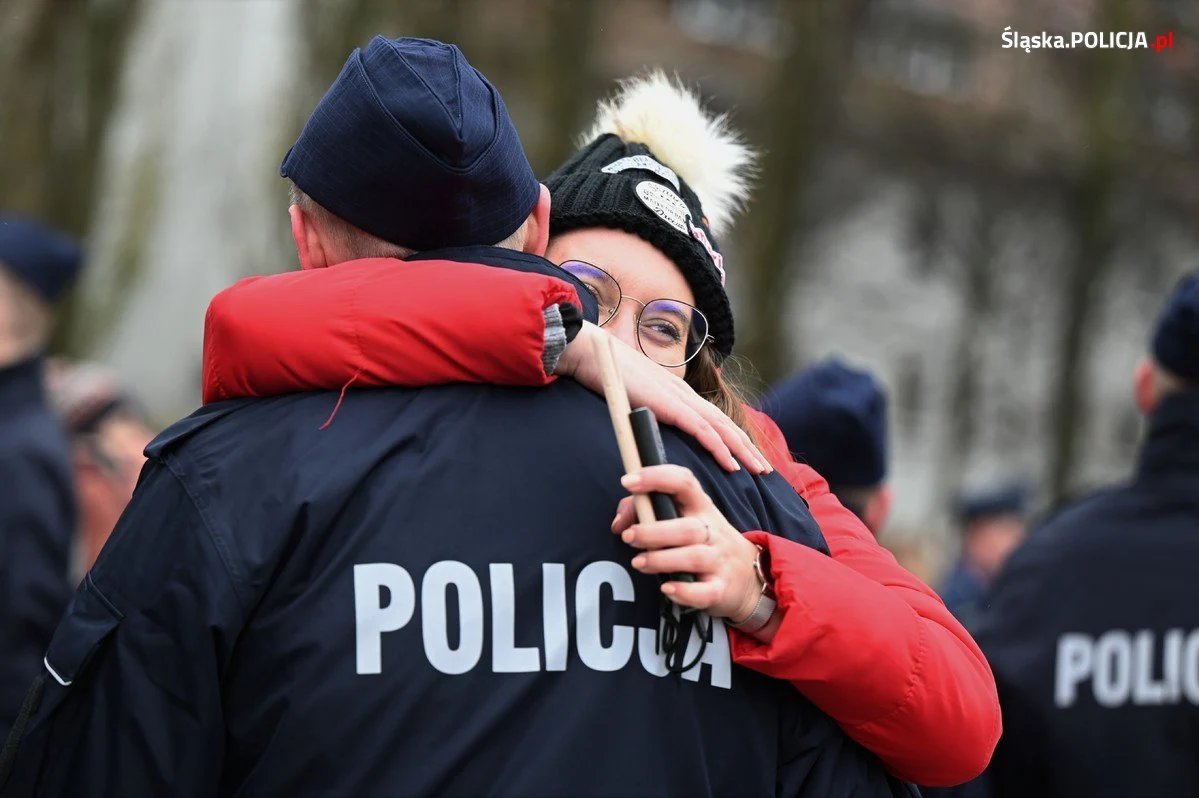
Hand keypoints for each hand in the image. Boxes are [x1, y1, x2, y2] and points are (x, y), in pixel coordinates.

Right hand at [556, 323, 771, 473]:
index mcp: (674, 390)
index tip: (743, 455)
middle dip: (745, 445)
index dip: (730, 436)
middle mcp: (682, 392)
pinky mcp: (669, 404)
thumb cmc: (603, 371)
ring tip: (758, 469)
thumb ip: (640, 407)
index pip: (710, 416)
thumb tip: (641, 423)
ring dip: (741, 450)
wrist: (591, 350)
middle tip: (764, 467)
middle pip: (723, 422)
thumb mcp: (628, 394)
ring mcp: (677, 397)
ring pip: (720, 427)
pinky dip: (719, 447)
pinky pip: (701, 429)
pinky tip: (731, 464)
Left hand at [612, 465, 764, 621]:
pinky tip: (667, 588)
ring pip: (694, 557)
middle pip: (688, 527)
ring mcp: (719, 561)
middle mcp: (712, 532)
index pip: (684, 482)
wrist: (750, 578)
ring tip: (638, 562)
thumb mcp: (684, 520)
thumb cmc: (704, 543)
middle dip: (654, 531)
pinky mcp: (721, 590)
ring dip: (662, 559)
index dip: (656, 477)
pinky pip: (705, 592)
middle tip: (628, 536)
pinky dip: (685, 592)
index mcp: (701, 508)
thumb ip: (645, 512)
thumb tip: (618, 523)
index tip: (628, 480)